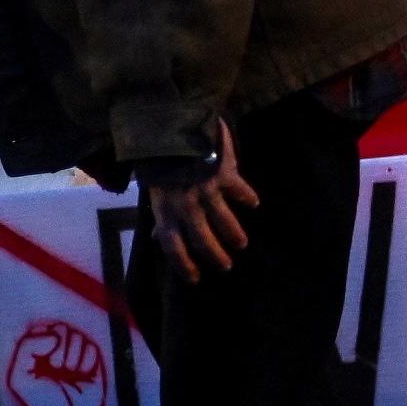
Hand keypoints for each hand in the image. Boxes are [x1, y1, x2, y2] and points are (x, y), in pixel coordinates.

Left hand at [6, 317, 105, 405]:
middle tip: (59, 368)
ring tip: (71, 374)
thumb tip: (53, 337)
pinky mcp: (91, 358)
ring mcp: (75, 351)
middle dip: (61, 350)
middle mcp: (56, 348)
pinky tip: (82, 374)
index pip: (43, 328)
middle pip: (62, 328)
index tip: (45, 361)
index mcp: (37, 350)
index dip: (45, 340)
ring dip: (74, 358)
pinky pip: (92, 348)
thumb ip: (26, 351)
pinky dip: (87, 362)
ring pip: (78, 336)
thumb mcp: (20, 379)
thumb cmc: (44, 402)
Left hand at [148, 117, 259, 283]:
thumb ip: (160, 213)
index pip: (172, 245)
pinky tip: (253, 203)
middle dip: (215, 255)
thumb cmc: (160, 162)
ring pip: (223, 220)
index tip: (195, 278)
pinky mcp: (222, 173)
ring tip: (241, 243)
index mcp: (164, 209)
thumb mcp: (153, 190)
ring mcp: (204, 189)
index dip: (183, 264)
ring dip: (233, 234)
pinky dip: (247, 197)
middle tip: (226, 265)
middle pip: (201, 238)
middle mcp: (184, 204)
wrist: (170, 127)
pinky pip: (239, 190)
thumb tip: (158, 235)